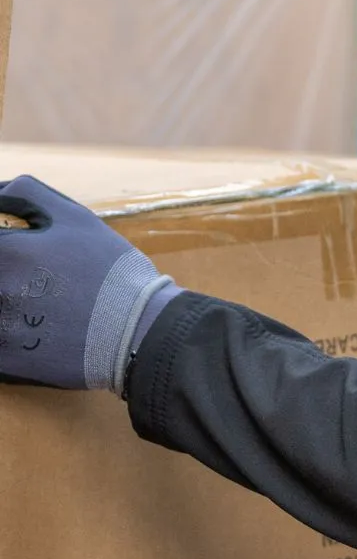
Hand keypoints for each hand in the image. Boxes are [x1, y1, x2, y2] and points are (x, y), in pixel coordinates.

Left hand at [0, 175, 179, 392]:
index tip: (18, 249)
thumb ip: (24, 194)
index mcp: (5, 252)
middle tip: (36, 277)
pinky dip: (6, 334)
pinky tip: (30, 331)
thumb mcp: (74, 217)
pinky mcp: (7, 364)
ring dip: (6, 301)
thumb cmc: (110, 270)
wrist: (140, 332)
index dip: (4, 245)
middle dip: (7, 272)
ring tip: (37, 303)